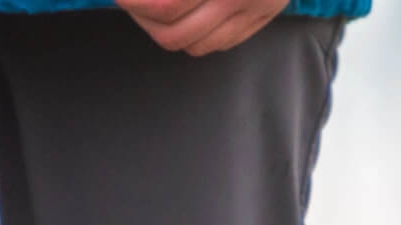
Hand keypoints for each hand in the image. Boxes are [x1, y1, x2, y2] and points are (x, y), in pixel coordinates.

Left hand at [117, 0, 288, 55]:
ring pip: (193, 45)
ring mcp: (258, 8)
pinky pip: (218, 43)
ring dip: (162, 30)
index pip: (167, 5)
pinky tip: (181, 14)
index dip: (135, 2)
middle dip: (141, 18)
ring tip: (147, 6)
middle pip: (174, 34)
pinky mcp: (266, 14)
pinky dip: (192, 36)